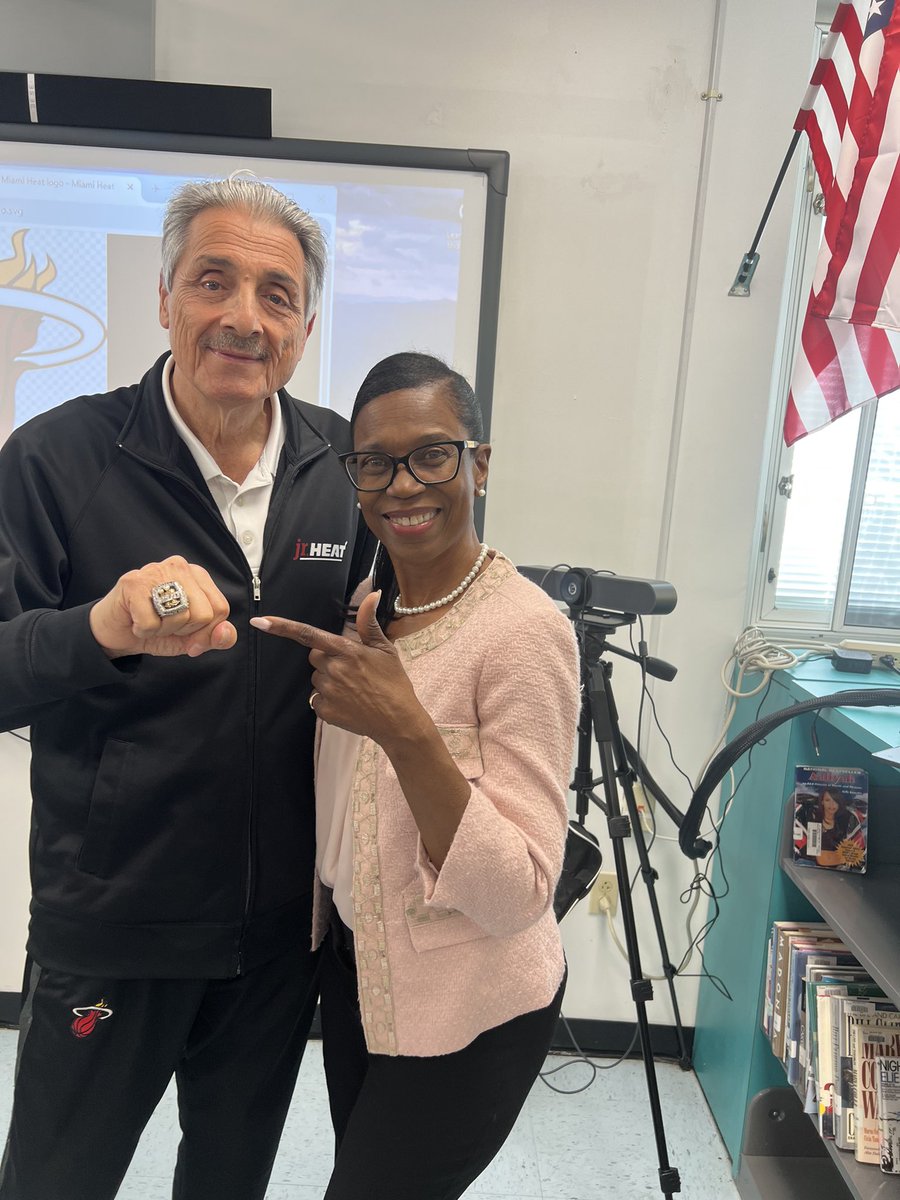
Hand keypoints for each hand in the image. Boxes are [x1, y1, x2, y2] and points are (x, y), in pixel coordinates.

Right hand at [89, 555, 236, 657]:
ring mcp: (156, 571)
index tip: (186, 633)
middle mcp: (180, 567)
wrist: (117, 630)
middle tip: (164, 624)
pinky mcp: (133, 583)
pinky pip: (152, 622)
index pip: (221, 609)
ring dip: (162, 630)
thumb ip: (215, 637)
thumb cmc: (156, 628)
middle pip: (203, 614)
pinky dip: (143, 630)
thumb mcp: (192, 637)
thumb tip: (225, 632)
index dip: (205, 632)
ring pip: (180, 617)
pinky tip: (136, 620)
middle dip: (183, 631)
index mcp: (198, 575)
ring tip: (150, 620)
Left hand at [251, 591, 422, 741]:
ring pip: (316, 678)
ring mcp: (327, 691)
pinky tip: (349, 702)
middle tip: (352, 669)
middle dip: (328, 659)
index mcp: (346, 650)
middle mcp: (333, 669)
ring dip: (329, 680)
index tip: (260, 622)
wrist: (397, 721)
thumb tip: (372, 595)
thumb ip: (369, 622)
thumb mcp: (385, 649)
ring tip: (354, 688)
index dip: (282, 627)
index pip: (308, 634)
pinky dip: (328, 700)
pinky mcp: (324, 710)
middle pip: (314, 656)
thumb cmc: (393, 683)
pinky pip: (316, 699)